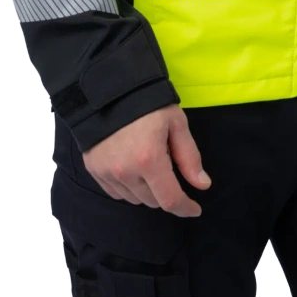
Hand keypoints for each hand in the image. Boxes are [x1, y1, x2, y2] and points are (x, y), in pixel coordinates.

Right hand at [81, 104, 210, 216]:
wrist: (109, 87)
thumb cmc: (148, 102)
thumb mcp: (176, 123)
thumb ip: (189, 156)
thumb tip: (202, 185)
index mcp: (149, 160)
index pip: (169, 200)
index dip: (185, 208)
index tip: (195, 209)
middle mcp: (125, 172)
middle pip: (152, 201)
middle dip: (165, 191)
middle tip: (166, 165)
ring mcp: (106, 172)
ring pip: (134, 198)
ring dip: (146, 190)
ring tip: (147, 163)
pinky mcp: (93, 169)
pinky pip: (115, 192)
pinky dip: (127, 186)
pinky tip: (131, 166)